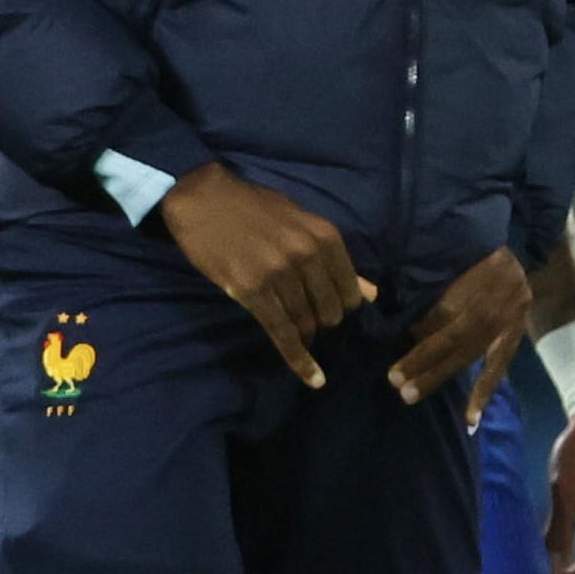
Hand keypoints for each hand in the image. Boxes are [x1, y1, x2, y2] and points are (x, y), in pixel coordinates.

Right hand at [158, 163, 373, 385]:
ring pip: (306, 322)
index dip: (345, 309)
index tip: (336, 316)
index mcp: (326, 237)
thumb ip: (336, 260)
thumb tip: (371, 295)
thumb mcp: (303, 224)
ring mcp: (279, 273)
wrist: (203, 197)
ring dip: (307, 336)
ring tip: (302, 338)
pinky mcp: (251, 290)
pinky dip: (298, 358)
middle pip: (330, 310)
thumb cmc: (255, 208)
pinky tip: (312, 377)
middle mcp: (307, 255)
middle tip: (311, 323)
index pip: (350, 290)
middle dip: (324, 322)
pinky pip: (281, 331)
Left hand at [390, 246, 537, 419]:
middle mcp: (506, 295)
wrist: (517, 249)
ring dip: (441, 374)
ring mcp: (515, 316)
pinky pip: (498, 366)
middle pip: (462, 332)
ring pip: (475, 351)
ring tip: (411, 393)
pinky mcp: (518, 333)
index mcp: (489, 268)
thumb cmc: (473, 253)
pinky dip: (483, 392)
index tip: (398, 339)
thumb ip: (433, 285)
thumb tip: (408, 325)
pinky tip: (471, 418)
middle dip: (425, 358)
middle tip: (395, 379)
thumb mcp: (453, 257)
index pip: (452, 307)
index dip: (424, 327)